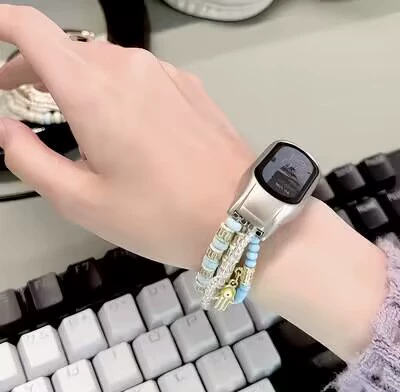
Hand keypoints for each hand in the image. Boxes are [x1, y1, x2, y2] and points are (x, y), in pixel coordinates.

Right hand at [0, 5, 253, 266]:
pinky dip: (117, 87)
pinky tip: (125, 119)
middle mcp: (130, 67)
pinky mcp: (189, 86)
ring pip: (106, 62)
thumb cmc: (159, 215)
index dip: (2, 25)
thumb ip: (29, 159)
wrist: (238, 213)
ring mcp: (165, 73)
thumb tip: (3, 128)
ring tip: (72, 112)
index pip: (34, 30)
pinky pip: (140, 75)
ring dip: (78, 78)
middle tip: (17, 93)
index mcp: (94, 91)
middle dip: (35, 66)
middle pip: (68, 49)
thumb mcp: (82, 201)